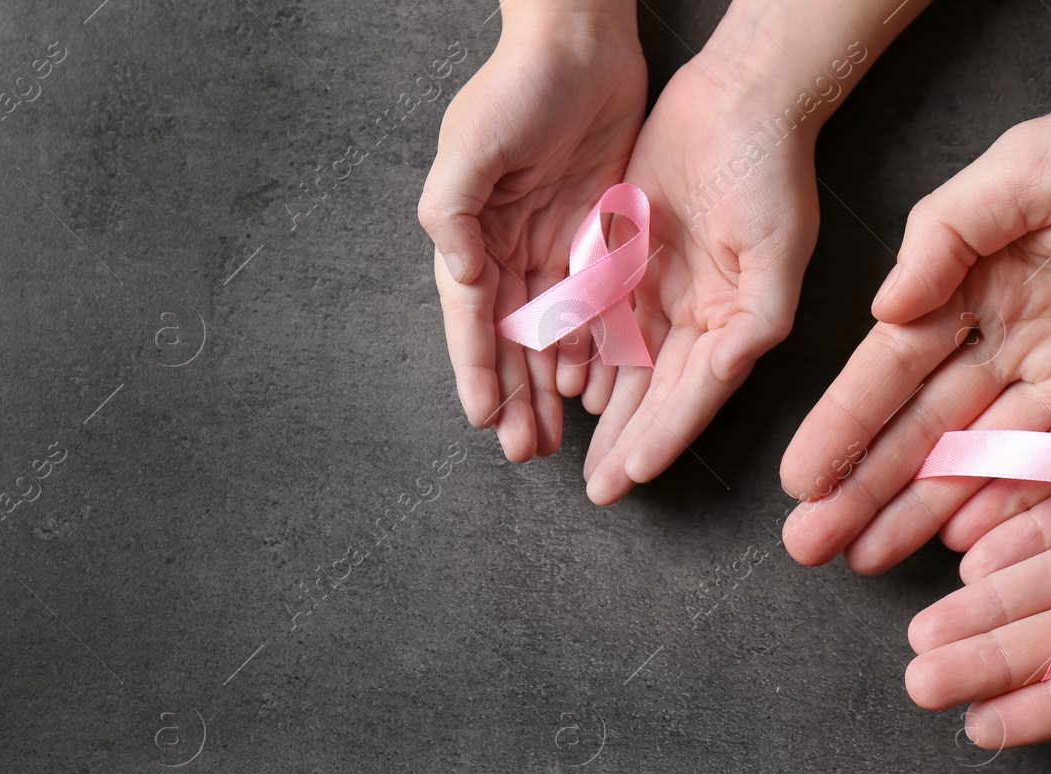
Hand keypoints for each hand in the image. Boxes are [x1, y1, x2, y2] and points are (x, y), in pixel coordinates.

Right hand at [419, 3, 644, 461]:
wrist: (582, 44)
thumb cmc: (518, 86)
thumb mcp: (473, 143)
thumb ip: (454, 209)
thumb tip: (458, 274)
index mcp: (472, 234)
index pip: (473, 318)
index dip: (476, 370)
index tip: (483, 419)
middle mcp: (508, 250)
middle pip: (510, 341)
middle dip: (513, 399)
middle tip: (523, 452)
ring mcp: (553, 248)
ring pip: (550, 337)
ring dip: (547, 388)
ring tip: (553, 437)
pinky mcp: (597, 240)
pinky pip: (592, 309)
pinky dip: (590, 350)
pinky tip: (593, 387)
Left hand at [582, 57, 818, 504]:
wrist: (740, 98)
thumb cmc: (770, 174)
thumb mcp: (775, 257)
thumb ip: (753, 324)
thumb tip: (725, 374)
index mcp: (736, 326)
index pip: (692, 398)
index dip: (661, 440)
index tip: (629, 478)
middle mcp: (697, 317)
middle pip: (654, 395)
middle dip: (625, 444)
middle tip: (596, 489)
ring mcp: (660, 289)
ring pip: (623, 365)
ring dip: (602, 412)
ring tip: (575, 454)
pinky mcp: (627, 257)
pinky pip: (598, 317)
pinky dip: (581, 352)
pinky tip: (563, 384)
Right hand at [779, 68, 1050, 568]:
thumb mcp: (1030, 165)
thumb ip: (949, 232)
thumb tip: (885, 308)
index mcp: (979, 282)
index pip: (896, 366)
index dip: (846, 422)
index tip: (801, 479)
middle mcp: (1015, 344)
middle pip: (927, 430)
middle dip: (866, 488)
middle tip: (810, 544)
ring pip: (983, 467)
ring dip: (922, 514)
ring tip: (864, 559)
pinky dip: (1013, 516)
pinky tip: (963, 549)